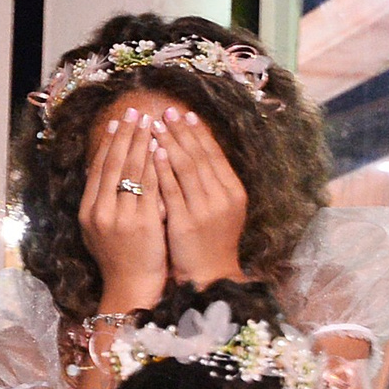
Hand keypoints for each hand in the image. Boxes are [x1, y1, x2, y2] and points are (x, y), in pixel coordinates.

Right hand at [77, 108, 169, 314]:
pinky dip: (157, 165)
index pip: (99, 168)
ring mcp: (122, 217)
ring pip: (133, 171)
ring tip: (152, 122)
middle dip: (126, 135)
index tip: (118, 122)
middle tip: (136, 112)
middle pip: (115, 164)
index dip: (109, 143)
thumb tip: (102, 169)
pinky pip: (152, 186)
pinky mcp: (144, 223)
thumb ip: (101, 201)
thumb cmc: (119, 258)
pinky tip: (164, 148)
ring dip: (143, 143)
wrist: (131, 287)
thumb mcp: (99, 229)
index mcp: (88, 211)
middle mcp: (101, 212)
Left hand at [149, 110, 248, 286]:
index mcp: (233, 191)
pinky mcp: (186, 222)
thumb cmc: (210, 244)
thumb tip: (196, 154)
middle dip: (182, 132)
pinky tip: (154, 152)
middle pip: (200, 156)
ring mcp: (205, 209)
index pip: (214, 155)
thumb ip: (211, 185)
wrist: (209, 277)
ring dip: (171, 143)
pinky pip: (173, 190)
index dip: (199, 133)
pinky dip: (164, 169)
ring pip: (187, 168)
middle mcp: (222, 197)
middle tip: (167, 111)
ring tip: (156, 125)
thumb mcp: (220, 210)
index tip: (186, 115)